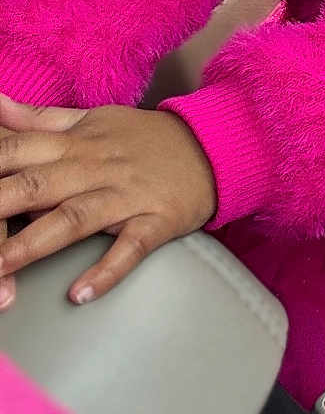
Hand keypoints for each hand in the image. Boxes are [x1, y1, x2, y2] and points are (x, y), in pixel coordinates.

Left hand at [0, 96, 216, 305]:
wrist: (214, 146)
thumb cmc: (142, 139)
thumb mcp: (92, 120)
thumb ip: (38, 119)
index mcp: (76, 142)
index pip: (17, 150)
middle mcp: (97, 166)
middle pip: (37, 186)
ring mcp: (127, 195)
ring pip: (75, 218)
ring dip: (34, 244)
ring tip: (0, 269)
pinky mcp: (157, 220)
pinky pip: (131, 247)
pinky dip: (107, 270)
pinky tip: (81, 294)